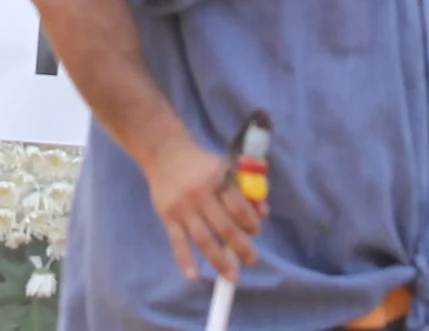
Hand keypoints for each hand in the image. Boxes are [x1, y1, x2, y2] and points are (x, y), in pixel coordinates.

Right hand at [142, 133, 261, 282]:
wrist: (164, 152)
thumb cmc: (201, 163)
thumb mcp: (226, 167)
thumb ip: (245, 189)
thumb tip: (263, 212)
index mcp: (218, 179)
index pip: (238, 206)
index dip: (250, 222)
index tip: (255, 231)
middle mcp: (201, 194)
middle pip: (224, 227)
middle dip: (241, 246)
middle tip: (252, 259)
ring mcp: (183, 207)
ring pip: (203, 238)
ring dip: (219, 260)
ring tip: (231, 276)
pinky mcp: (168, 216)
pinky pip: (177, 241)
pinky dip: (185, 260)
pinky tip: (193, 276)